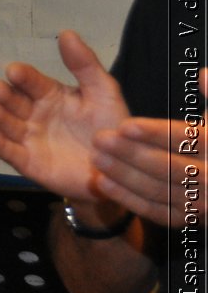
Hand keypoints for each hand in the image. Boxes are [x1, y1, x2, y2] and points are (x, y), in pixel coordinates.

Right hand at [0, 29, 128, 199]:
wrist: (118, 168)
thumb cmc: (110, 128)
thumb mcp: (103, 92)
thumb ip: (85, 65)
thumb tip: (66, 33)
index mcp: (50, 95)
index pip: (31, 82)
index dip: (22, 76)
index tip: (14, 71)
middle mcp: (34, 115)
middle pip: (13, 102)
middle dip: (3, 95)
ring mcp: (29, 139)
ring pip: (7, 125)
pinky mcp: (28, 162)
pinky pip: (9, 152)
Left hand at [91, 98, 204, 227]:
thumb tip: (202, 74)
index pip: (188, 140)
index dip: (157, 133)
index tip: (126, 125)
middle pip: (169, 167)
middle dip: (132, 154)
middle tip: (99, 140)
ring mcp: (200, 202)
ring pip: (159, 190)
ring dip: (125, 176)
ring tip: (96, 159)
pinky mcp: (185, 218)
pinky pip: (155, 210)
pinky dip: (128, 199)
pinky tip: (102, 183)